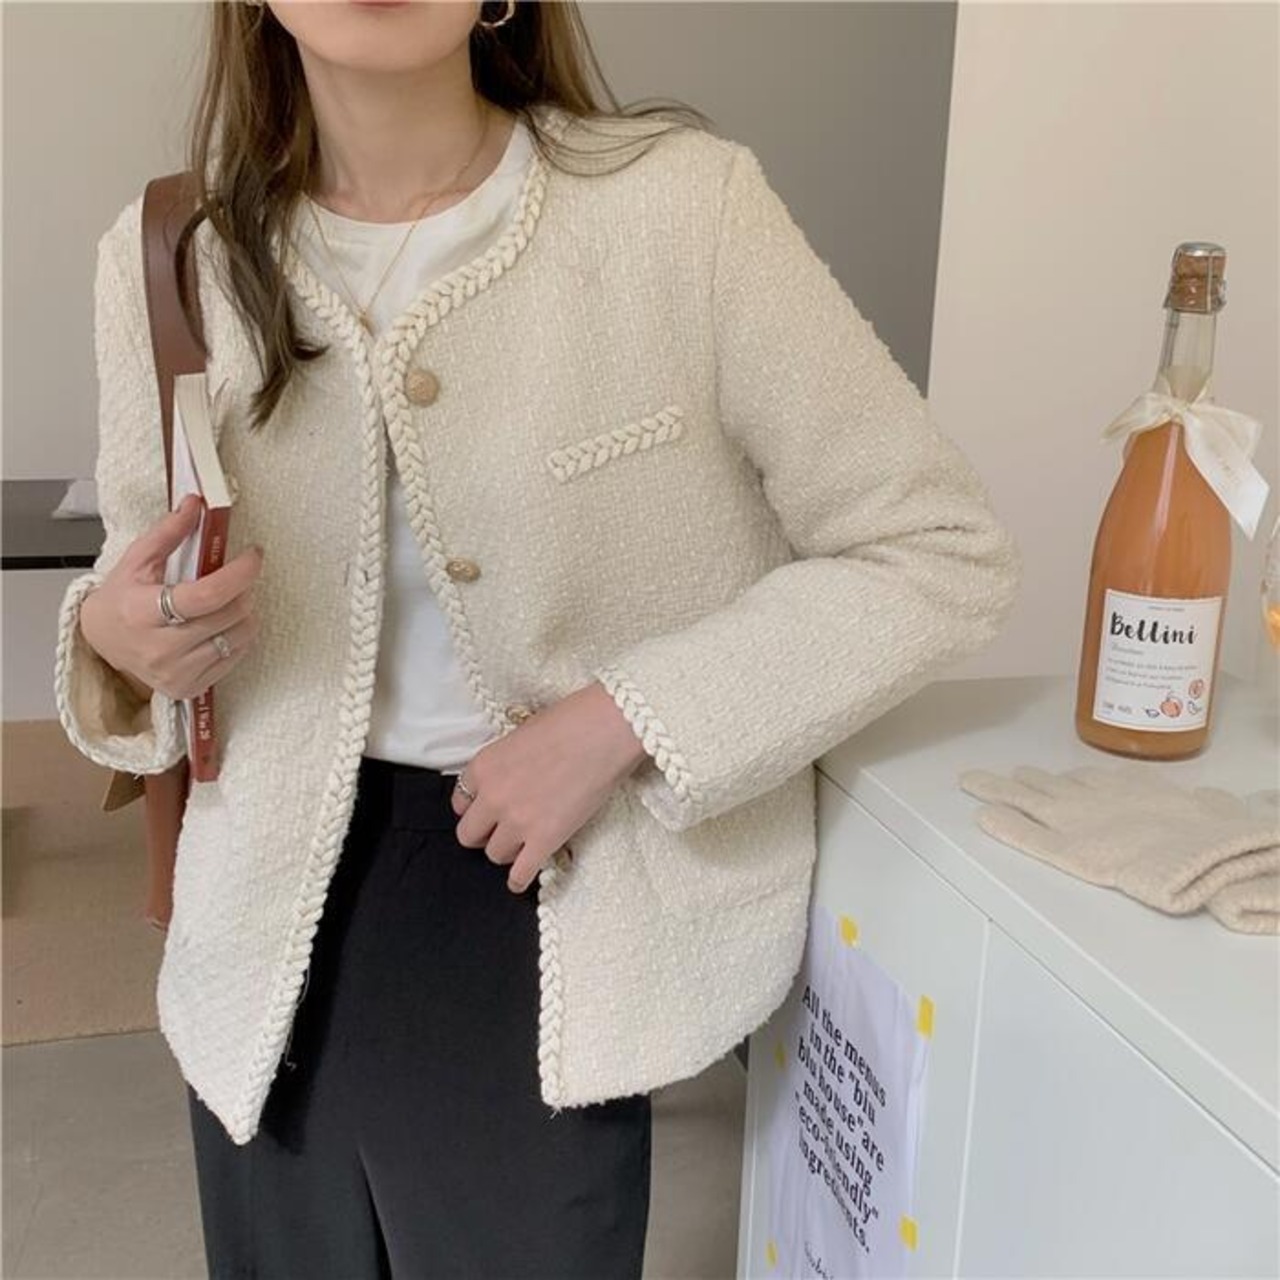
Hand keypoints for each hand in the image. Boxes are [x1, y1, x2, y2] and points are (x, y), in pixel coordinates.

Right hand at [78, 493, 265, 701]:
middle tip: (238, 577)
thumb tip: (195, 504)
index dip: (238, 573)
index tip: (254, 555)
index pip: (206, 595)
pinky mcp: (189, 688)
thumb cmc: (122, 599)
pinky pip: (235, 658)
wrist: (103, 643)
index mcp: (143, 613)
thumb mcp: (137, 560)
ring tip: (229, 601)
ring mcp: (176, 672)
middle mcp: (160, 648)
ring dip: (245, 613)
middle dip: (243, 589)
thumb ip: (168, 532)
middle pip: (229, 615)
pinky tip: (224, 624)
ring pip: (238, 636)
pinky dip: (239, 636)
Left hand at [449, 681, 649, 892]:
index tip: (487, 812)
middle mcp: (493, 797)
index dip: (475, 809)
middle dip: (484, 834)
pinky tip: (521, 880)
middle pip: (469, 835)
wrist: (604, 730)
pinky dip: (519, 880)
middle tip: (501, 831)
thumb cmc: (570, 723)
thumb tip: (512, 780)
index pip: (460, 803)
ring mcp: (518, 821)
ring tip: (523, 845)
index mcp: (483, 767)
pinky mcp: (545, 839)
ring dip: (507, 851)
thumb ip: (506, 764)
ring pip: (494, 855)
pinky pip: (521, 874)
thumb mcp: (521, 735)